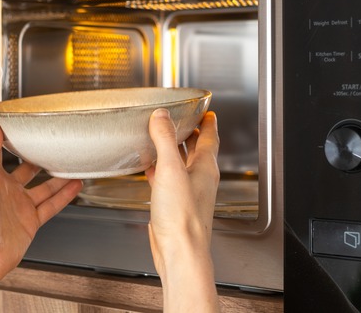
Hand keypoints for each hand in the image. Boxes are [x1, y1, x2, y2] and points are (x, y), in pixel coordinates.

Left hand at [0, 118, 82, 311]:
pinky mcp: (31, 222)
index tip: (28, 128)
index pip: (5, 154)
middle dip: (40, 159)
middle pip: (28, 171)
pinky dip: (64, 196)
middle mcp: (7, 192)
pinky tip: (75, 186)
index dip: (15, 141)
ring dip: (58, 177)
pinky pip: (51, 206)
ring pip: (44, 188)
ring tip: (73, 164)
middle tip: (55, 146)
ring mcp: (20, 207)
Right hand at [145, 109, 219, 311]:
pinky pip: (167, 180)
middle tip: (181, 120)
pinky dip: (160, 170)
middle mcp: (200, 179)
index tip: (205, 110)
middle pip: (197, 150)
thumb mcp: (170, 170)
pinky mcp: (174, 205)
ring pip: (182, 164)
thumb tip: (161, 116)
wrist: (179, 251)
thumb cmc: (182, 216)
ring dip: (173, 150)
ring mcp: (188, 193)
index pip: (210, 137)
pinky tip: (149, 169)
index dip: (207, 121)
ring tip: (162, 139)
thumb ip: (164, 140)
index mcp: (205, 168)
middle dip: (190, 133)